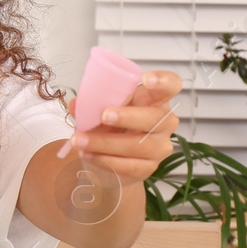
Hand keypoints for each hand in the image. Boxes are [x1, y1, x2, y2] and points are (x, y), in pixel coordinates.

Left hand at [66, 71, 181, 188]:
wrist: (110, 159)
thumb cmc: (111, 125)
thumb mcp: (102, 108)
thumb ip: (90, 104)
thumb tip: (75, 104)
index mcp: (155, 99)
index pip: (171, 85)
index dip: (163, 80)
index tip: (144, 80)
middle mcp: (164, 122)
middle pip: (155, 118)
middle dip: (128, 116)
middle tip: (103, 116)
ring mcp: (160, 146)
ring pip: (138, 145)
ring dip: (105, 142)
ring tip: (79, 140)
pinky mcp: (149, 168)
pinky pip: (129, 165)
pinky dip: (105, 160)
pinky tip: (89, 154)